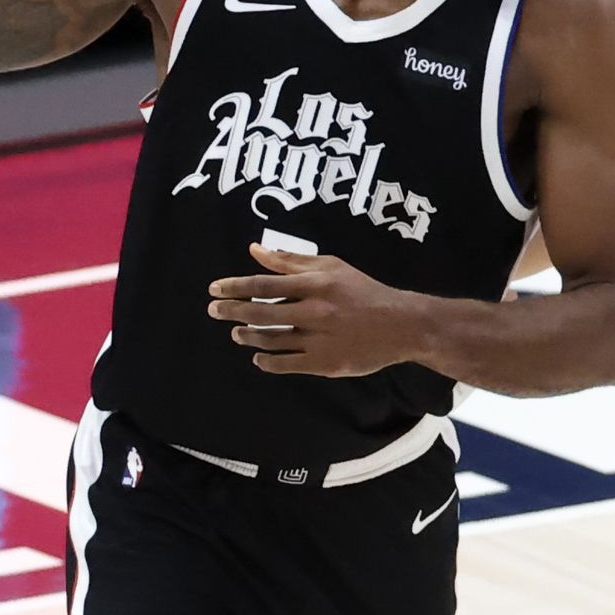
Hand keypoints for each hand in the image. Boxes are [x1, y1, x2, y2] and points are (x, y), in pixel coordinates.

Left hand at [207, 244, 419, 377]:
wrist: (400, 324)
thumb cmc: (363, 291)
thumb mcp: (331, 267)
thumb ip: (291, 260)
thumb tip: (255, 250)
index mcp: (315, 284)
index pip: (264, 284)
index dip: (235, 287)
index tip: (214, 289)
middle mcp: (314, 311)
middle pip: (261, 313)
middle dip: (232, 311)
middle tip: (213, 311)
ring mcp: (319, 340)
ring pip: (271, 340)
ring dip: (247, 336)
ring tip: (236, 333)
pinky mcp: (325, 363)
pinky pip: (286, 364)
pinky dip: (267, 361)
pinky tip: (258, 357)